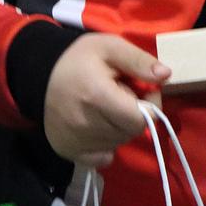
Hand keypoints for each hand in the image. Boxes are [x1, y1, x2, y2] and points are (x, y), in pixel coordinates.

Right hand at [44, 33, 170, 167]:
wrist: (39, 73)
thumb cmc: (79, 58)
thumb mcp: (110, 47)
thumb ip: (139, 61)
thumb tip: (166, 76)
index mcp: (97, 96)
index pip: (140, 119)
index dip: (149, 106)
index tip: (142, 91)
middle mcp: (85, 124)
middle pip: (130, 132)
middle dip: (134, 115)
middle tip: (122, 96)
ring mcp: (75, 141)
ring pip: (118, 143)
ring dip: (120, 127)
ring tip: (107, 107)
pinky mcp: (67, 150)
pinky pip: (101, 158)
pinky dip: (106, 145)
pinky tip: (98, 125)